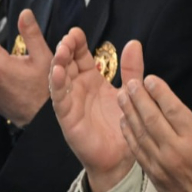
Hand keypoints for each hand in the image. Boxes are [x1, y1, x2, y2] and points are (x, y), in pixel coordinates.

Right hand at [50, 29, 142, 191]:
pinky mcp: (67, 117)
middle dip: (65, 48)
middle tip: (69, 39)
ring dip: (58, 62)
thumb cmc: (121, 126)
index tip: (77, 33)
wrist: (121, 158)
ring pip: (59, 77)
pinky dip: (57, 84)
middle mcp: (78, 88)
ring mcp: (71, 101)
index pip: (80, 55)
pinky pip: (59, 98)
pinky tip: (58, 72)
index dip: (77, 42)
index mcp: (92, 79)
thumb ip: (131, 69)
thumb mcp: (130, 91)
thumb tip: (134, 43)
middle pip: (66, 62)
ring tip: (62, 51)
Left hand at [120, 85, 191, 191]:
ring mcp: (161, 164)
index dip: (159, 92)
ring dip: (129, 113)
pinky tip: (124, 122)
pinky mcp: (154, 176)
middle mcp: (175, 151)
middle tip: (130, 82)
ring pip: (140, 133)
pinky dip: (129, 135)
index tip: (150, 78)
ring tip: (122, 96)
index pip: (172, 109)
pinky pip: (137, 151)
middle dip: (139, 98)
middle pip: (151, 118)